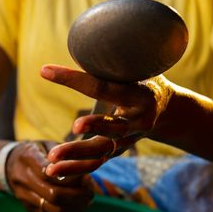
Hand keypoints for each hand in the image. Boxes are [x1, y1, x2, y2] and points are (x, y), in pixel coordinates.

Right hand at [5, 140, 93, 211]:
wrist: (10, 165)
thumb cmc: (37, 152)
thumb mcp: (47, 145)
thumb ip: (63, 154)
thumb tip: (85, 165)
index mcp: (27, 158)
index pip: (49, 172)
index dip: (71, 175)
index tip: (86, 174)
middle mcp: (22, 179)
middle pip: (53, 194)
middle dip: (77, 194)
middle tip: (90, 189)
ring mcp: (24, 197)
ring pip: (54, 210)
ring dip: (76, 206)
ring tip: (87, 198)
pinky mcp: (30, 210)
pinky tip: (80, 207)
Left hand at [41, 64, 174, 176]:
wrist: (167, 108)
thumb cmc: (143, 78)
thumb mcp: (136, 67)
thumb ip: (112, 63)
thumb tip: (79, 40)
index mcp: (140, 95)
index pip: (104, 86)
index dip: (73, 78)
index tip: (45, 71)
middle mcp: (136, 122)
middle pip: (113, 128)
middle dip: (94, 127)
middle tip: (72, 128)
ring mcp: (128, 140)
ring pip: (102, 152)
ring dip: (76, 157)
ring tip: (51, 162)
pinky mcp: (117, 151)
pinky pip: (96, 163)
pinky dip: (75, 169)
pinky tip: (53, 172)